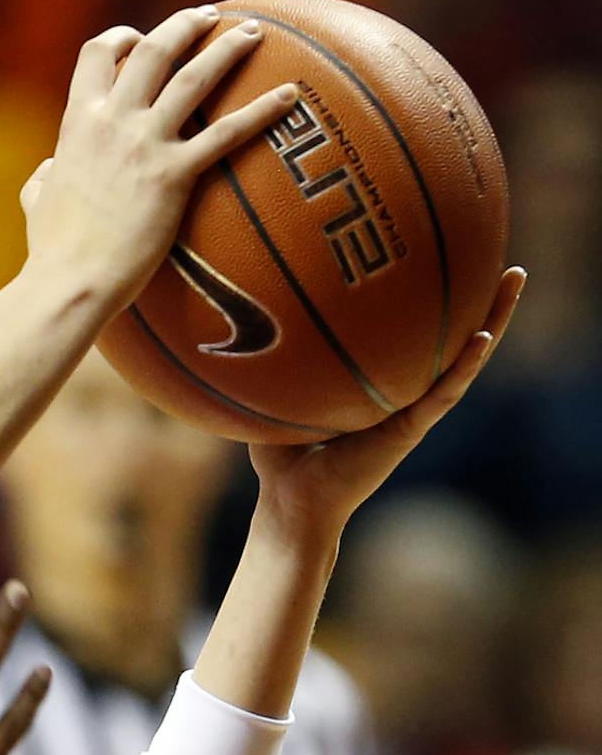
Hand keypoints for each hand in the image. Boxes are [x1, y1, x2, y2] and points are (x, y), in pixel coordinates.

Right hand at [23, 6, 299, 306]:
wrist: (71, 279)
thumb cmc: (52, 247)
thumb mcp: (37, 199)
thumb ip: (45, 174)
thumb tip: (48, 170)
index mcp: (78, 122)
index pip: (98, 53)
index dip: (122, 37)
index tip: (139, 39)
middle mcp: (113, 122)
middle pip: (154, 50)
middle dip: (185, 25)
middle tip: (210, 18)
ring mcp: (145, 145)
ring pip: (193, 77)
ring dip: (227, 47)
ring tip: (253, 32)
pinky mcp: (175, 175)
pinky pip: (228, 134)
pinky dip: (262, 110)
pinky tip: (291, 95)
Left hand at [250, 267, 525, 540]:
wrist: (291, 502)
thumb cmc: (280, 454)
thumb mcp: (275, 391)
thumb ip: (270, 357)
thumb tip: (239, 307)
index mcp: (378, 380)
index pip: (412, 331)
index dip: (433, 296)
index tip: (449, 252)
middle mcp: (403, 390)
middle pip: (450, 334)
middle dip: (479, 294)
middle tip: (503, 251)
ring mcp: (412, 409)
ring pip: (463, 357)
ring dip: (494, 319)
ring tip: (515, 278)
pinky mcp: (409, 430)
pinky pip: (442, 393)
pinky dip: (465, 366)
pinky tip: (483, 336)